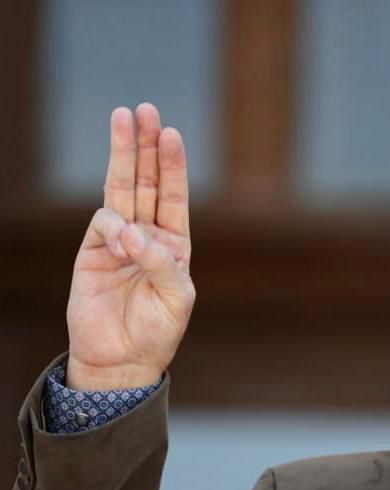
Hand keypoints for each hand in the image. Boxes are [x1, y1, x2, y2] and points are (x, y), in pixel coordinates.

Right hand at [66, 103, 194, 389]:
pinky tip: (123, 242)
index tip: (170, 134)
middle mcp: (148, 237)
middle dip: (145, 146)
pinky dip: (114, 226)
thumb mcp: (176, 298)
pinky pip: (103, 223)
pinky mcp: (92, 250)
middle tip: (143, 109)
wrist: (120, 359)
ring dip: (123, 155)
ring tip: (124, 118)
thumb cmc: (157, 331)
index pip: (173, 196)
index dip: (172, 165)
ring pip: (120, 189)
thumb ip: (161, 263)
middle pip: (145, 182)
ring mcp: (118, 241)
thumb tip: (132, 231)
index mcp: (175, 245)